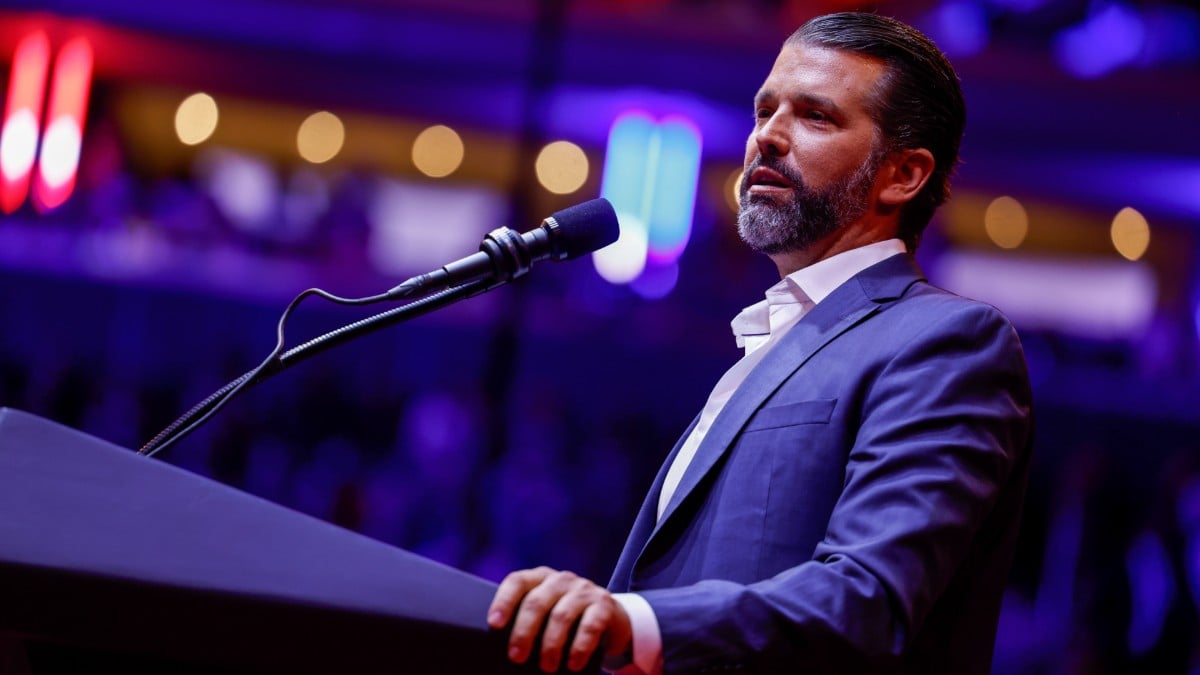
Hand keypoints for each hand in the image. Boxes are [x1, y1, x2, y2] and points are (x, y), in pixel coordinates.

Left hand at [488, 566, 632, 672]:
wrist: (610, 618)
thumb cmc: (566, 620)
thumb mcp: (546, 613)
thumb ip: (527, 621)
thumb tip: (503, 651)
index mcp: (540, 578)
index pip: (517, 582)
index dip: (504, 601)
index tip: (494, 624)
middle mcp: (560, 579)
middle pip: (536, 602)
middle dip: (524, 632)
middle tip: (516, 657)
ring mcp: (583, 590)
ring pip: (561, 615)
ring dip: (551, 644)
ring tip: (547, 667)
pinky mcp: (604, 604)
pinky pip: (590, 626)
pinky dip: (580, 647)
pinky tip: (573, 664)